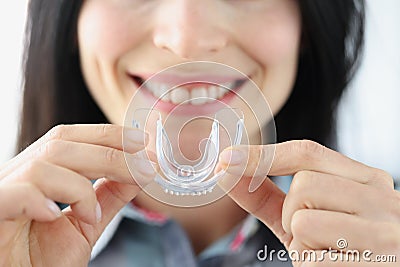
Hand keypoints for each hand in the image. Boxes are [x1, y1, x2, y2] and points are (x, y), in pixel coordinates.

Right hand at [0, 124, 155, 266]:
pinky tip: (55, 216)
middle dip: (108, 154)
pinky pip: (15, 194)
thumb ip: (109, 196)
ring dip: (79, 187)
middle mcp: (16, 177)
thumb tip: (139, 170)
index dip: (105, 135)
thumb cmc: (42, 261)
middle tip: (143, 167)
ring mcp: (1, 193)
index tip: (140, 142)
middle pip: (60, 145)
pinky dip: (40, 200)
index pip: (68, 138)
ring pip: (41, 166)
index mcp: (37, 174)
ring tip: (92, 215)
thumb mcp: (86, 225)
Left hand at [217, 140, 399, 265]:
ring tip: (326, 251)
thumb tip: (227, 171)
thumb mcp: (305, 219)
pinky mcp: (378, 263)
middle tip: (315, 233)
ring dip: (300, 242)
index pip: (307, 152)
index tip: (226, 159)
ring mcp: (385, 232)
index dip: (261, 155)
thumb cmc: (337, 250)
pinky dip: (310, 265)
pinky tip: (336, 266)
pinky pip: (312, 258)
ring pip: (302, 219)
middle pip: (302, 183)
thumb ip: (268, 196)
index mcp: (368, 181)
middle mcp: (383, 198)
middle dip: (291, 212)